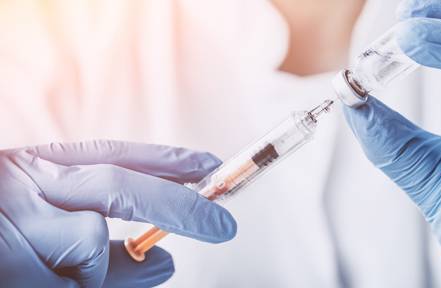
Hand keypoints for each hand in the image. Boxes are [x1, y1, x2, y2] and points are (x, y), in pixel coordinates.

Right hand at [0, 140, 235, 286]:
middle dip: (178, 205)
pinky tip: (41, 279)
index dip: (168, 160)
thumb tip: (166, 261)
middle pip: (118, 187)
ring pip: (89, 247)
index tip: (212, 168)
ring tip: (54, 272)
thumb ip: (106, 246)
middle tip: (222, 224)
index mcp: (33, 166)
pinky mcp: (4, 270)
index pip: (114, 153)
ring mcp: (8, 225)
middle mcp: (20, 185)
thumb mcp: (40, 221)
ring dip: (91, 273)